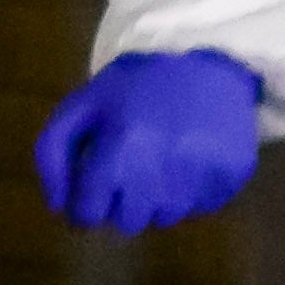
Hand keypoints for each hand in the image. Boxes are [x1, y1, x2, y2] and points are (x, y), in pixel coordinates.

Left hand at [32, 48, 269, 234]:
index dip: (86, 203)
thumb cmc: (137, 85)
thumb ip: (52, 153)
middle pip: (128, 223)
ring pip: (166, 218)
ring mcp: (201, 174)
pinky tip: (190, 159)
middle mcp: (162, 167)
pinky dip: (192, 192)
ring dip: (158, 199)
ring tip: (163, 160)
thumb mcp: (82, 104)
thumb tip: (57, 207)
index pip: (88, 213)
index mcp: (119, 146)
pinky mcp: (232, 174)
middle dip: (122, 202)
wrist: (208, 61)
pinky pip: (201, 208)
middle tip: (131, 171)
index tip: (94, 187)